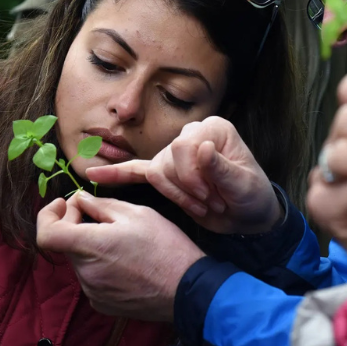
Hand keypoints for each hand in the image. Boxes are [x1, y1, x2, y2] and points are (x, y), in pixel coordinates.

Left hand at [36, 193, 204, 320]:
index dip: (48, 214)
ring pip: (80, 260)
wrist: (187, 289)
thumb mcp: (136, 213)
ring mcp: (92, 292)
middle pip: (66, 244)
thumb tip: (80, 200)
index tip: (65, 203)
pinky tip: (123, 259)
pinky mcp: (102, 304)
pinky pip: (91, 277)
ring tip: (120, 237)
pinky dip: (99, 264)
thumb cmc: (166, 246)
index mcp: (91, 246)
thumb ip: (101, 205)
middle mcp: (85, 273)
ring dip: (90, 245)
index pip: (46, 233)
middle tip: (100, 212)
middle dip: (76, 224)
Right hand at [86, 117, 281, 233]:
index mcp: (212, 129)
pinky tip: (94, 175)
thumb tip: (204, 149)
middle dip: (185, 189)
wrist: (249, 216)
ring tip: (201, 205)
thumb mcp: (244, 185)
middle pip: (166, 161)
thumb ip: (223, 169)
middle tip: (209, 203)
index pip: (183, 146)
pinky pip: (137, 171)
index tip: (211, 196)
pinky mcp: (166, 174)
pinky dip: (117, 174)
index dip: (192, 176)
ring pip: (155, 173)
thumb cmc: (252, 196)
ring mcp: (176, 154)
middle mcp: (191, 135)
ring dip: (176, 196)